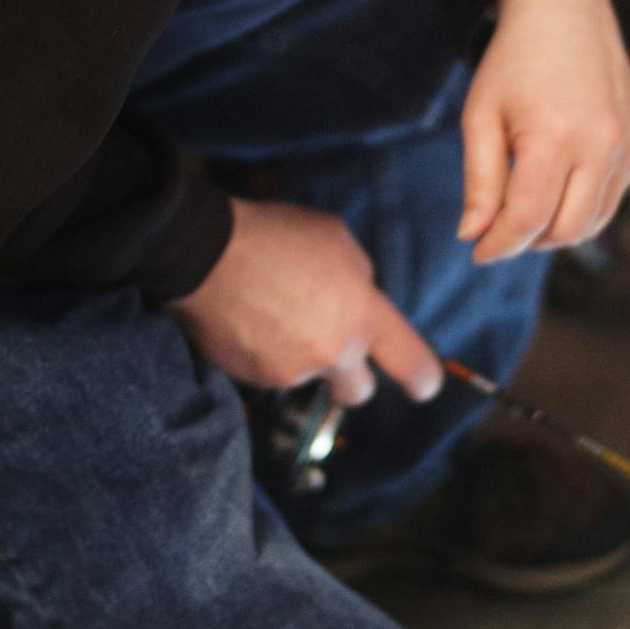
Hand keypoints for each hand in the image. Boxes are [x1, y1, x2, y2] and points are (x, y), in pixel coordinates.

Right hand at [168, 198, 441, 406]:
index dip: (422, 378)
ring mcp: (289, 373)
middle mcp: (332, 354)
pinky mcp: (251, 380)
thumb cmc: (278, 236)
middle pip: (358, 392)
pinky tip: (249, 321)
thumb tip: (359, 299)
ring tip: (273, 313)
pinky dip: (263, 356)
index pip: (411, 362)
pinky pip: (268, 374)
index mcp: (363, 317)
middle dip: (350, 377)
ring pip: (306, 379)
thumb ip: (359, 279)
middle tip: (332, 349)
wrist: (205, 252)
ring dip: (299, 358)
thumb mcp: (337, 241)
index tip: (424, 386)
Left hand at [459, 0, 629, 263]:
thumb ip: (479, 181)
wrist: (566, 11)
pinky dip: (582, 203)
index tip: (477, 250)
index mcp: (556, 135)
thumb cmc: (514, 63)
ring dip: (556, 228)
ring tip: (527, 206)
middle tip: (499, 227)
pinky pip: (611, 196)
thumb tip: (473, 236)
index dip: (499, 243)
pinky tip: (559, 177)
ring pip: (593, 222)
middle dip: (527, 240)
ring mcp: (629, 146)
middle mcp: (602, 144)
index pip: (528, 218)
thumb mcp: (481, 115)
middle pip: (564, 231)